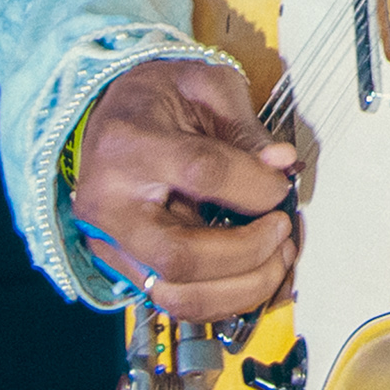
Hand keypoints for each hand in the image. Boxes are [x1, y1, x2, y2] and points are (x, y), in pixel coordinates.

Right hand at [68, 58, 297, 320]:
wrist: (107, 119)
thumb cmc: (156, 99)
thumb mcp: (202, 86)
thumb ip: (243, 127)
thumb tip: (281, 163)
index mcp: (129, 143)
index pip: (199, 173)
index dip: (254, 185)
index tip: (281, 186)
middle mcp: (110, 203)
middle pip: (180, 255)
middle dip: (248, 253)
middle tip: (282, 230)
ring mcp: (110, 243)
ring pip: (176, 295)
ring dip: (240, 289)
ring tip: (276, 259)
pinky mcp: (121, 268)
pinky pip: (176, 303)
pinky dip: (224, 300)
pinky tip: (254, 276)